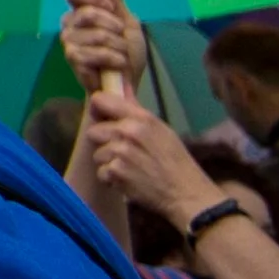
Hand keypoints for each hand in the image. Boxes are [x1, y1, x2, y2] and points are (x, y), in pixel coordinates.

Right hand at [57, 0, 146, 98]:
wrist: (127, 81)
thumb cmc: (127, 52)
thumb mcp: (128, 22)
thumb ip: (116, 0)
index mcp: (81, 10)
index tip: (109, 5)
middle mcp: (70, 24)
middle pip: (89, 12)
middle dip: (114, 26)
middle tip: (121, 37)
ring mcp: (69, 42)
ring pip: (98, 34)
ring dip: (118, 46)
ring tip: (121, 55)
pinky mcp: (73, 60)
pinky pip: (97, 52)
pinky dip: (114, 59)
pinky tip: (116, 65)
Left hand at [80, 92, 221, 228]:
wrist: (184, 192)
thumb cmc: (175, 160)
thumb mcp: (161, 129)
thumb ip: (136, 111)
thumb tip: (122, 86)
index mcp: (141, 118)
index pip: (101, 100)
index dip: (98, 109)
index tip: (102, 117)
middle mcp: (128, 132)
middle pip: (94, 131)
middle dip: (104, 142)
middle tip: (122, 152)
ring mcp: (120, 152)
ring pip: (97, 154)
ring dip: (108, 163)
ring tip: (128, 167)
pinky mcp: (116, 172)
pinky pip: (101, 172)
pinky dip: (111, 179)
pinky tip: (127, 180)